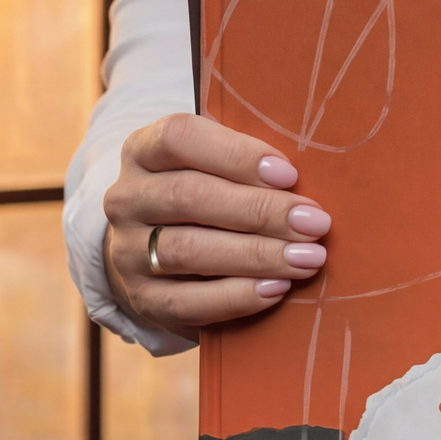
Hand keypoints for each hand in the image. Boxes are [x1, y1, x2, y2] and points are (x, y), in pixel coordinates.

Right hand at [101, 113, 328, 340]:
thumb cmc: (207, 195)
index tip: (289, 174)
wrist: (159, 253)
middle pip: (190, 196)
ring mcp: (126, 251)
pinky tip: (277, 288)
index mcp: (143, 151)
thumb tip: (304, 182)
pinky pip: (187, 301)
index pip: (180, 138)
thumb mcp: (216, 166)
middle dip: (260, 211)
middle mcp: (126, 198)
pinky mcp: (141, 299)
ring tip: (306, 258)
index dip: (236, 154)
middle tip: (314, 223)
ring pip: (188, 250)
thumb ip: (248, 164)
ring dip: (256, 255)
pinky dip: (237, 296)